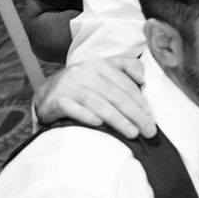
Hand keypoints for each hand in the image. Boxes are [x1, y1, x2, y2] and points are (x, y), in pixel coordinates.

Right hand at [33, 55, 154, 138]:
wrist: (46, 93)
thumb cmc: (82, 85)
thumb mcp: (102, 71)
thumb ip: (125, 68)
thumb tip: (143, 77)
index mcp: (98, 64)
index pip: (124, 84)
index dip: (141, 101)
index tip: (152, 118)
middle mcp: (83, 72)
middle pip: (114, 94)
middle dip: (135, 114)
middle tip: (149, 131)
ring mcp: (68, 86)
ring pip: (97, 103)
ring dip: (117, 119)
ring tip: (133, 133)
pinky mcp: (55, 101)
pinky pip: (72, 109)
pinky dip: (86, 116)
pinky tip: (99, 125)